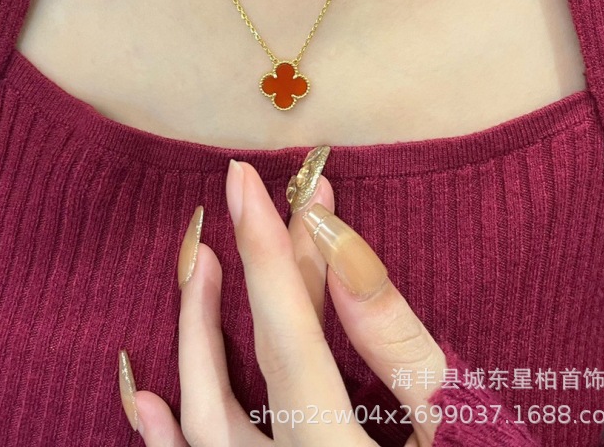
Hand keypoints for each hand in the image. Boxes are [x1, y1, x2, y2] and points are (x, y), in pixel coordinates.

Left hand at [119, 157, 447, 445]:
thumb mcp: (462, 422)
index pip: (289, 338)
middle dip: (232, 286)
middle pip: (236, 380)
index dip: (265, 252)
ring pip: (204, 430)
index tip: (241, 181)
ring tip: (199, 272)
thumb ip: (397, 339)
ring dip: (194, 345)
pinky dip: (167, 437)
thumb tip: (334, 241)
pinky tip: (141, 395)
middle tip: (235, 210)